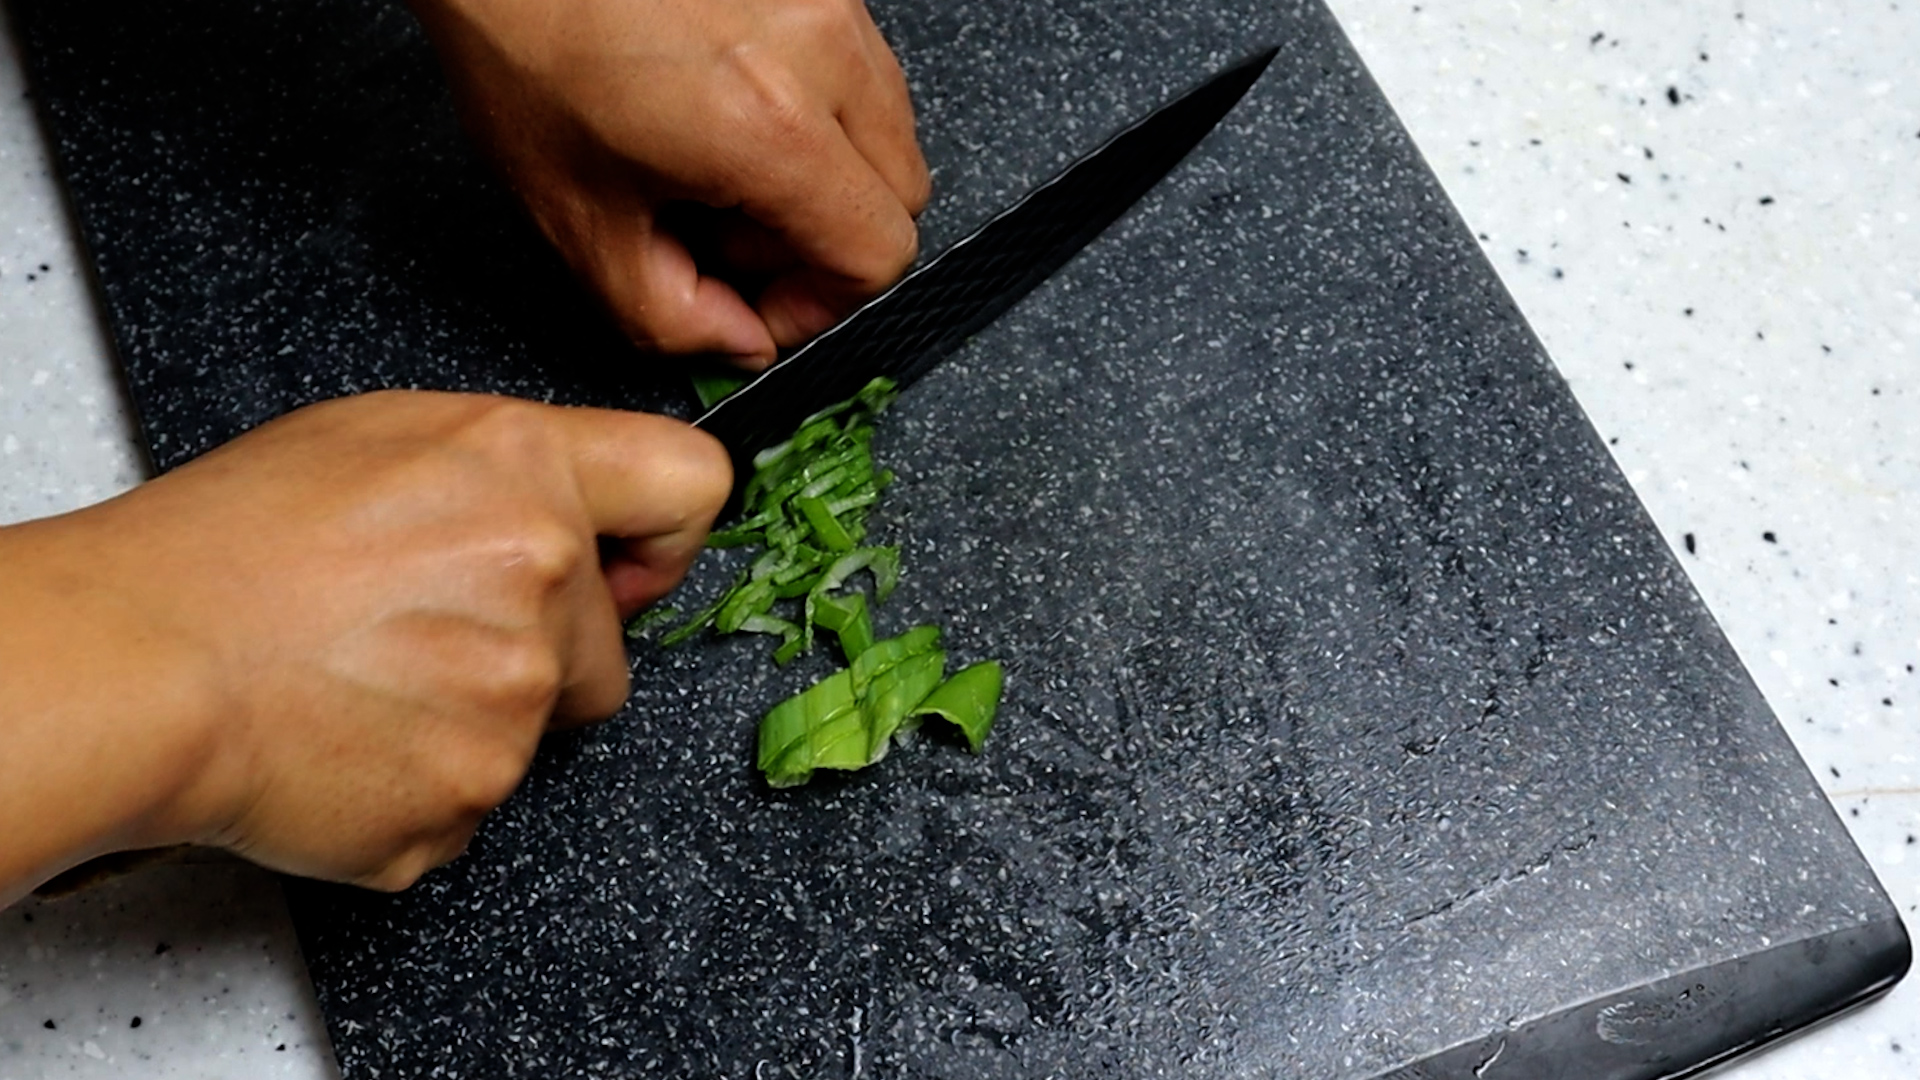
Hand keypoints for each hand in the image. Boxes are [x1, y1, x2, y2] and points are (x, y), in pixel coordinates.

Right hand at [0, 393, 728, 897]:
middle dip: (542, 652)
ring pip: (537, 727)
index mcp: (526, 473)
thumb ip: (506, 471)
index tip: (633, 565)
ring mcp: (515, 700)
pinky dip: (422, 780)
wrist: (137, 664)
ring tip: (362, 680)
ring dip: (473, 717)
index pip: (691, 483)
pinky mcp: (471, 797)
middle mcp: (543, 580)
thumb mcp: (376, 438)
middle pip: (607, 645)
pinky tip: (350, 736)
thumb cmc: (223, 548)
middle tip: (423, 637)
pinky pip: (473, 797)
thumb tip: (568, 515)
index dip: (667, 536)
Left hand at [411, 0, 930, 366]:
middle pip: (901, 197)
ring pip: (891, 132)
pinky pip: (861, 71)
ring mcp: (829, 4)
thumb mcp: (581, 222)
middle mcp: (819, 54)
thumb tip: (742, 341)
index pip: (877, 254)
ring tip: (726, 169)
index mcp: (770, 128)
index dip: (823, 304)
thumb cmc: (526, 49)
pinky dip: (818, 114)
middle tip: (732, 236)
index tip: (764, 306)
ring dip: (827, 175)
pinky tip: (735, 112)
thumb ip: (671, 316)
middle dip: (826, 241)